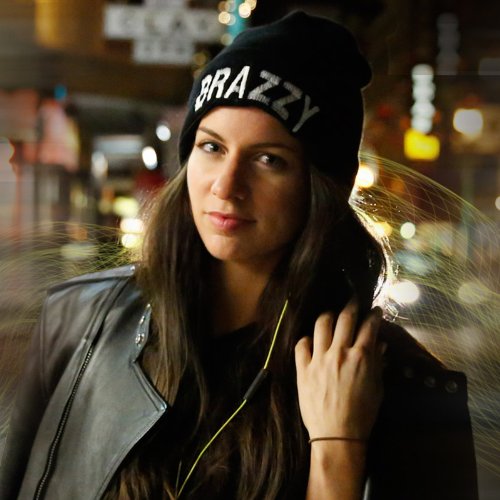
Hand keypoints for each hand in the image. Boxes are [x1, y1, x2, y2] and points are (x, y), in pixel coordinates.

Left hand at [295, 301, 384, 440]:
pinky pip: (302, 344)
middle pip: (345, 318)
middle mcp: (340, 352)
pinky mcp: (303, 368)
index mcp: (361, 357)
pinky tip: (311, 340)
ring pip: (321, 325)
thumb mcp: (376, 388)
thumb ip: (377, 363)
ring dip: (328, 316)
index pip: (369, 326)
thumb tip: (380, 344)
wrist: (337, 436)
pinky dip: (307, 339)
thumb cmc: (362, 414)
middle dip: (351, 305)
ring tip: (331, 315)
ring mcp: (319, 359)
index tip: (375, 310)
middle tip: (353, 300)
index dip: (373, 315)